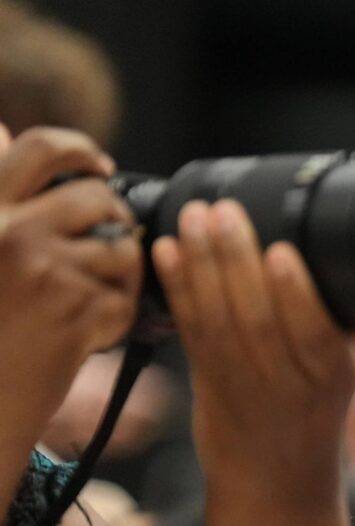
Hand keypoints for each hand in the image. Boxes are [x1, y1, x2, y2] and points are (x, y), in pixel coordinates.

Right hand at [0, 124, 140, 435]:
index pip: (40, 148)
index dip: (80, 150)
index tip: (100, 166)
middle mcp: (12, 232)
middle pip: (98, 198)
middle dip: (115, 221)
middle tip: (108, 247)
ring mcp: (47, 272)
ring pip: (123, 251)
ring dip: (119, 276)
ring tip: (90, 300)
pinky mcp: (78, 313)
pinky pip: (127, 298)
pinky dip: (116, 318)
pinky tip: (86, 332)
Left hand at [151, 199, 354, 508]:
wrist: (277, 480)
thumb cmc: (318, 411)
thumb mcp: (353, 370)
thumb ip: (353, 321)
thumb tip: (352, 254)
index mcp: (332, 376)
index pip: (314, 333)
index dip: (295, 292)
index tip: (281, 250)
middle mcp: (286, 381)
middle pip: (256, 317)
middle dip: (236, 259)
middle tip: (223, 210)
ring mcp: (242, 381)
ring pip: (217, 319)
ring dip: (200, 263)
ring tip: (193, 215)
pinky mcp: (206, 378)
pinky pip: (189, 328)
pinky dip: (175, 287)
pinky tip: (166, 250)